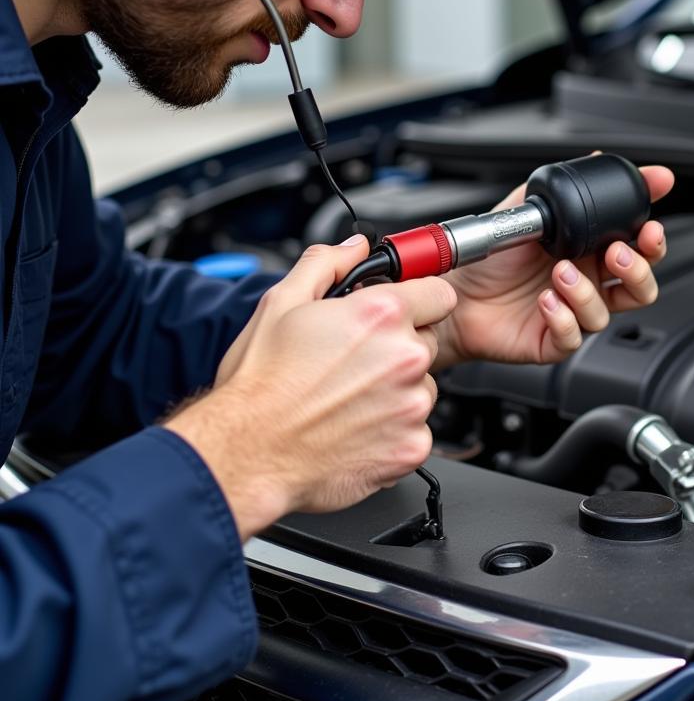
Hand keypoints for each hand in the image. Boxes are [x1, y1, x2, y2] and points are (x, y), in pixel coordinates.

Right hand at [165, 237, 456, 540]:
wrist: (247, 452)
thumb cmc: (260, 383)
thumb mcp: (281, 303)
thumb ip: (328, 264)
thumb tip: (354, 247)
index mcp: (381, 315)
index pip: (439, 295)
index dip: (418, 302)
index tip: (401, 313)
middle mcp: (405, 358)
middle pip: (427, 342)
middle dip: (399, 347)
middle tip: (354, 362)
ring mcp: (412, 406)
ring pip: (422, 387)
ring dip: (397, 391)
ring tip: (348, 399)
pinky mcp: (411, 447)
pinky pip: (416, 430)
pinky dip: (393, 431)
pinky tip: (354, 427)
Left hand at [434, 165, 673, 367]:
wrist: (455, 293)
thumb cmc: (491, 259)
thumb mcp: (526, 210)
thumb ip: (563, 187)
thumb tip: (597, 157)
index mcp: (588, 254)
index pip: (637, 249)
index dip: (652, 240)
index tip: (651, 224)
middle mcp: (586, 285)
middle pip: (639, 287)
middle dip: (639, 269)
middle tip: (616, 252)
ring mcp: (572, 314)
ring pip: (607, 313)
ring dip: (587, 292)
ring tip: (560, 273)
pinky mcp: (553, 341)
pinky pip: (574, 337)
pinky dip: (564, 318)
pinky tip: (546, 301)